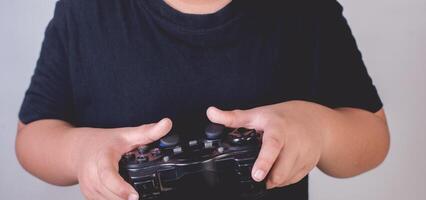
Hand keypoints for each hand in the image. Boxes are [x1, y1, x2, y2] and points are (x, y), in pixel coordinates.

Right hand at [73, 118, 171, 199]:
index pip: (108, 176)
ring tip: (134, 197)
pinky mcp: (89, 196)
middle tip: (140, 198)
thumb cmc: (102, 142)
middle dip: (124, 198)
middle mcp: (92, 175)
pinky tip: (124, 198)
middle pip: (108, 193)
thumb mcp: (126, 134)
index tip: (134, 196)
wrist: (78, 149)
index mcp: (102, 159)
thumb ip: (148, 132)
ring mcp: (89, 187)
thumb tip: (167, 123)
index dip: (121, 188)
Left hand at [207, 101, 329, 188]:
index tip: (256, 175)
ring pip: (287, 178)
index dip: (264, 161)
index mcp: (278, 128)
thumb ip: (233, 117)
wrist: (315, 121)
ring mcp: (305, 153)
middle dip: (268, 177)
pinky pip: (294, 180)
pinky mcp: (310, 164)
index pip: (273, 146)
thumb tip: (211, 113)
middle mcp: (294, 141)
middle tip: (258, 174)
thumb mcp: (257, 114)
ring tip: (268, 170)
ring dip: (275, 179)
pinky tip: (280, 169)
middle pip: (281, 170)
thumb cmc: (283, 117)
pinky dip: (284, 179)